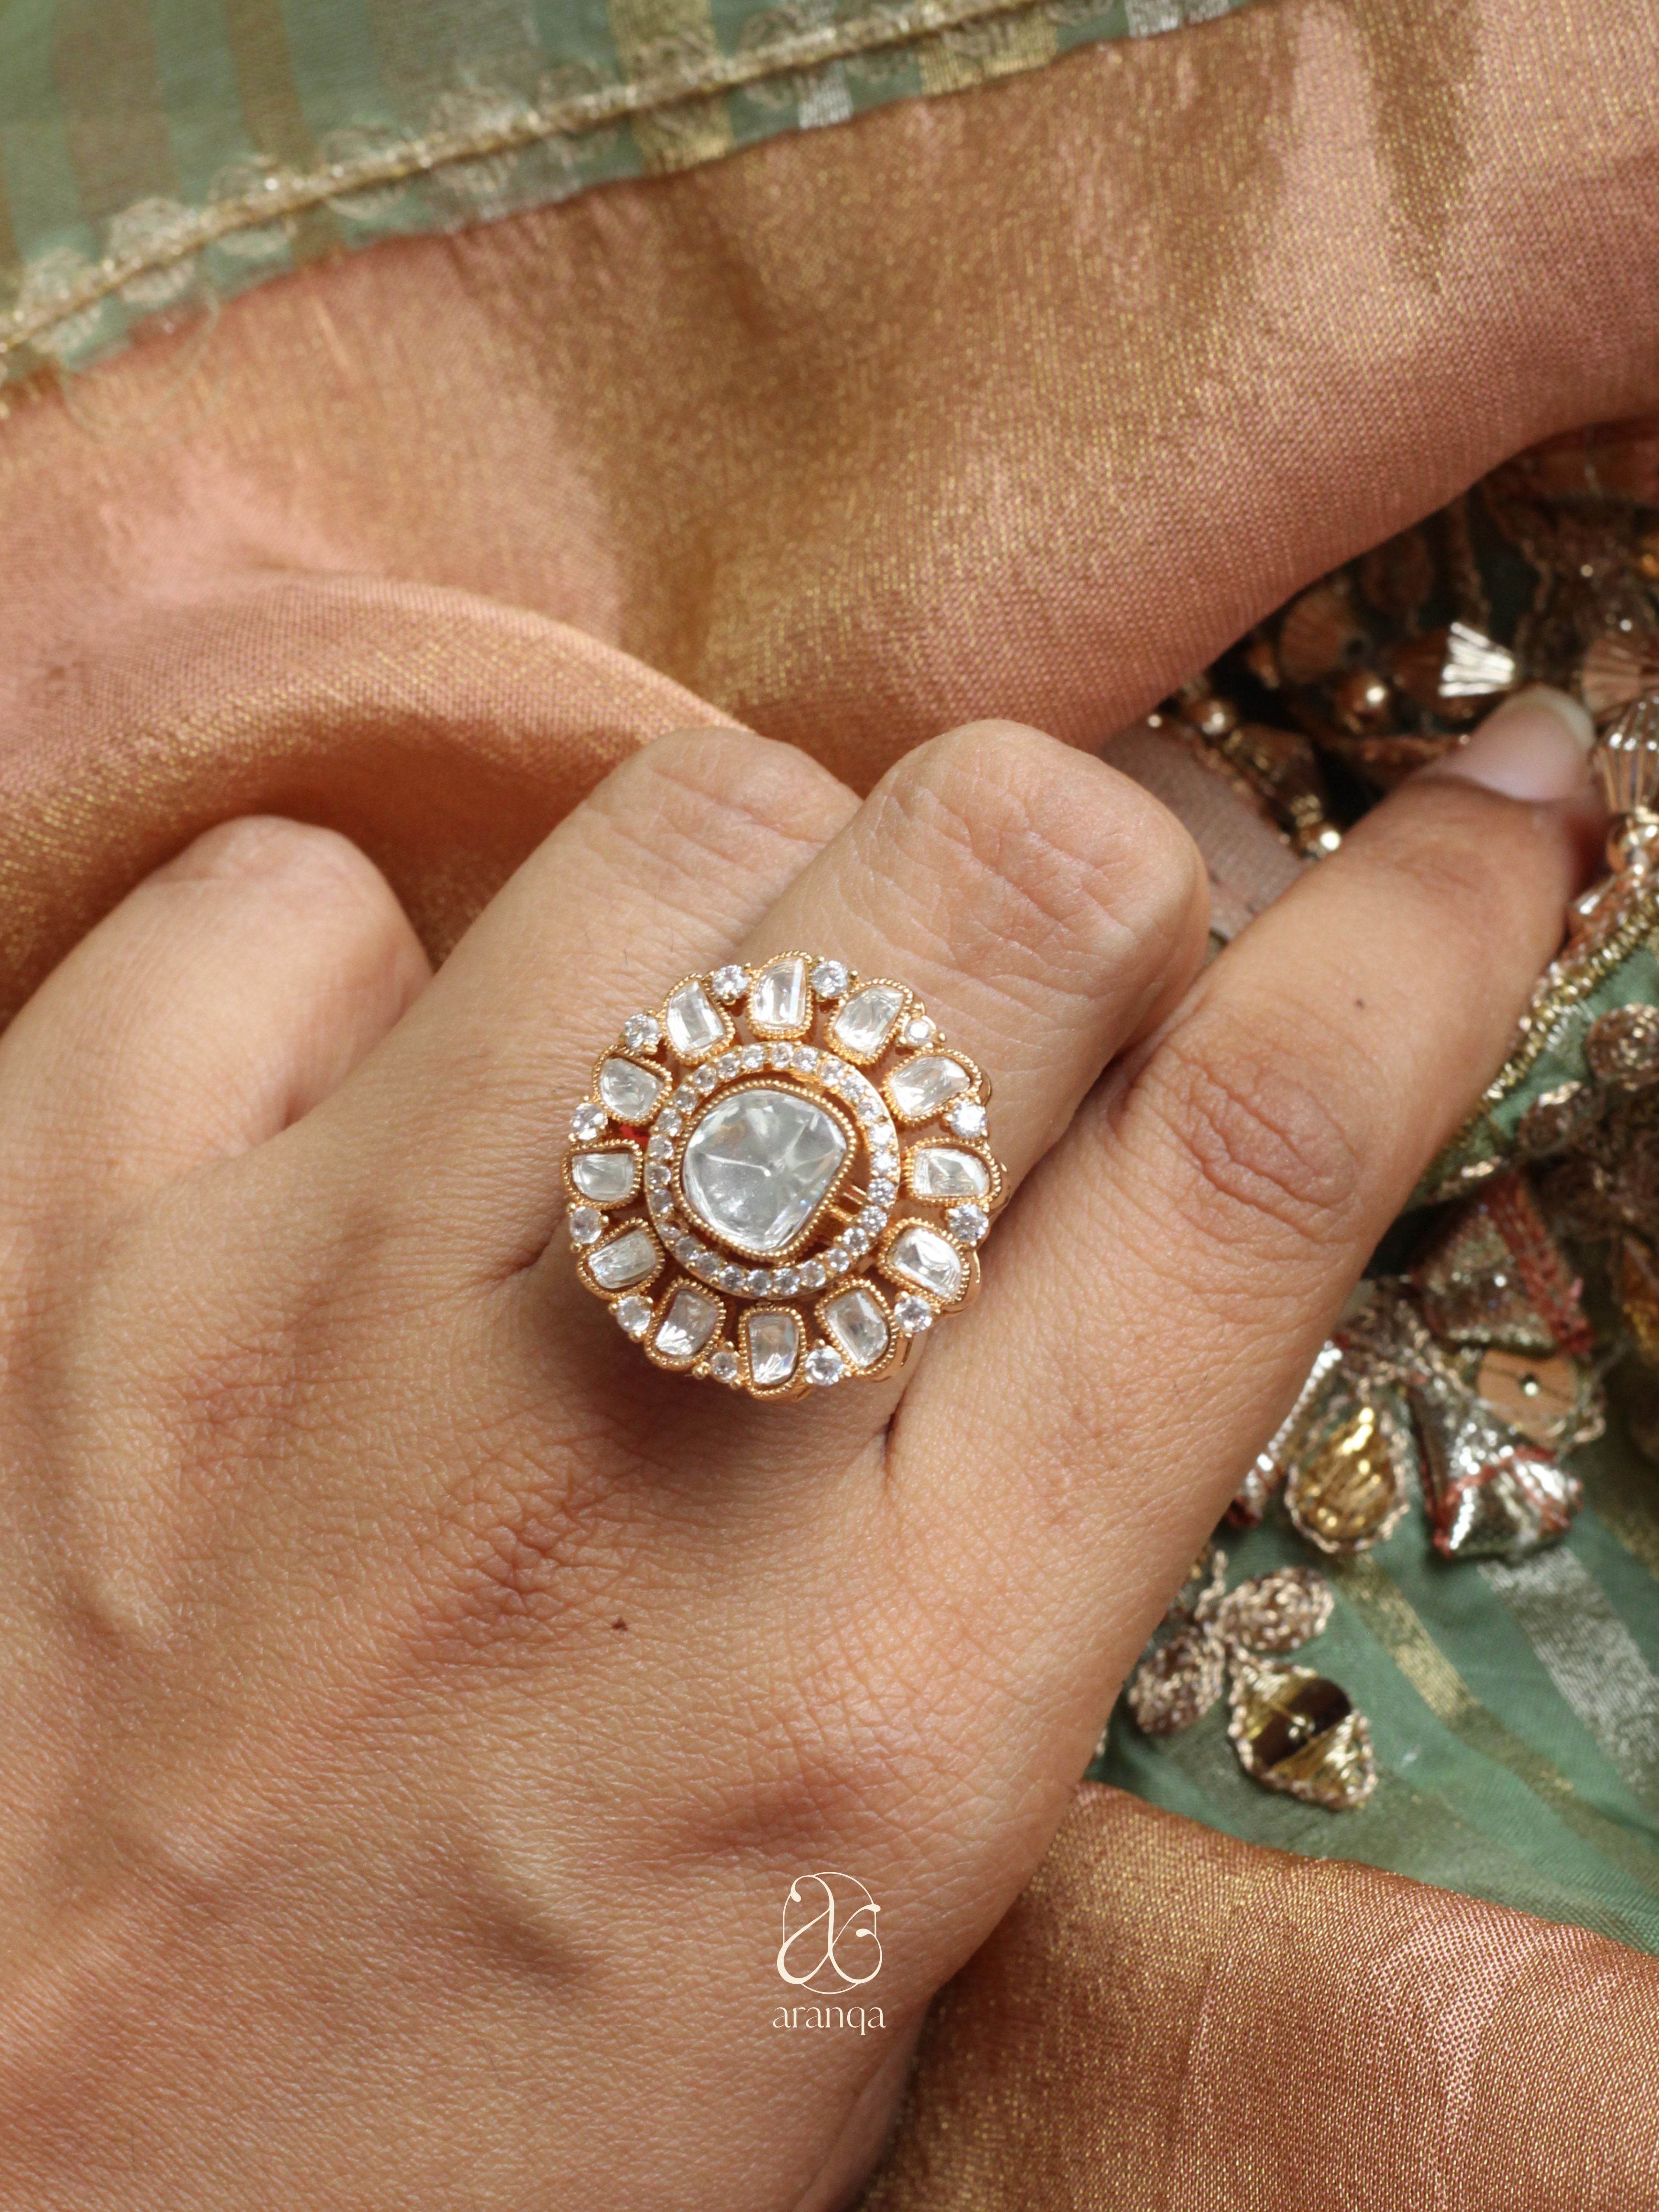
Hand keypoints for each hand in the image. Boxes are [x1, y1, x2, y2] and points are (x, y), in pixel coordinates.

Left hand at [0, 698, 1594, 2207]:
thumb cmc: (447, 2144)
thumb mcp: (840, 1906)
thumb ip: (1006, 1549)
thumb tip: (1121, 1183)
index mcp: (878, 1709)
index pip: (1259, 1161)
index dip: (1430, 920)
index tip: (1494, 798)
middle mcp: (621, 1480)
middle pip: (1006, 887)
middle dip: (1079, 864)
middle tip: (1027, 960)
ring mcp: (300, 1326)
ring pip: (678, 830)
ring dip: (753, 890)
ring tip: (681, 1051)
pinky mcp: (38, 1248)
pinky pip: (278, 906)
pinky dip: (344, 968)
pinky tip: (343, 1126)